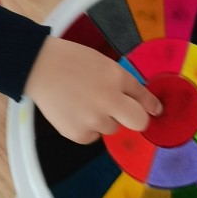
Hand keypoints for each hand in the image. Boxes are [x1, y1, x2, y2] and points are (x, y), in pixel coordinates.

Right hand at [24, 36, 162, 143]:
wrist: (40, 67)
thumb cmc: (72, 60)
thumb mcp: (103, 63)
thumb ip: (122, 83)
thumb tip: (142, 103)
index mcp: (117, 78)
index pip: (143, 97)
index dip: (151, 106)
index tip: (156, 111)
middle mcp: (109, 101)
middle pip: (138, 122)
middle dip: (136, 118)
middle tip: (124, 113)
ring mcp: (94, 120)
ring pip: (111, 128)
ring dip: (104, 119)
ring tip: (84, 102)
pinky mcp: (78, 134)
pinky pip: (93, 137)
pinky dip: (87, 128)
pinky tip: (74, 111)